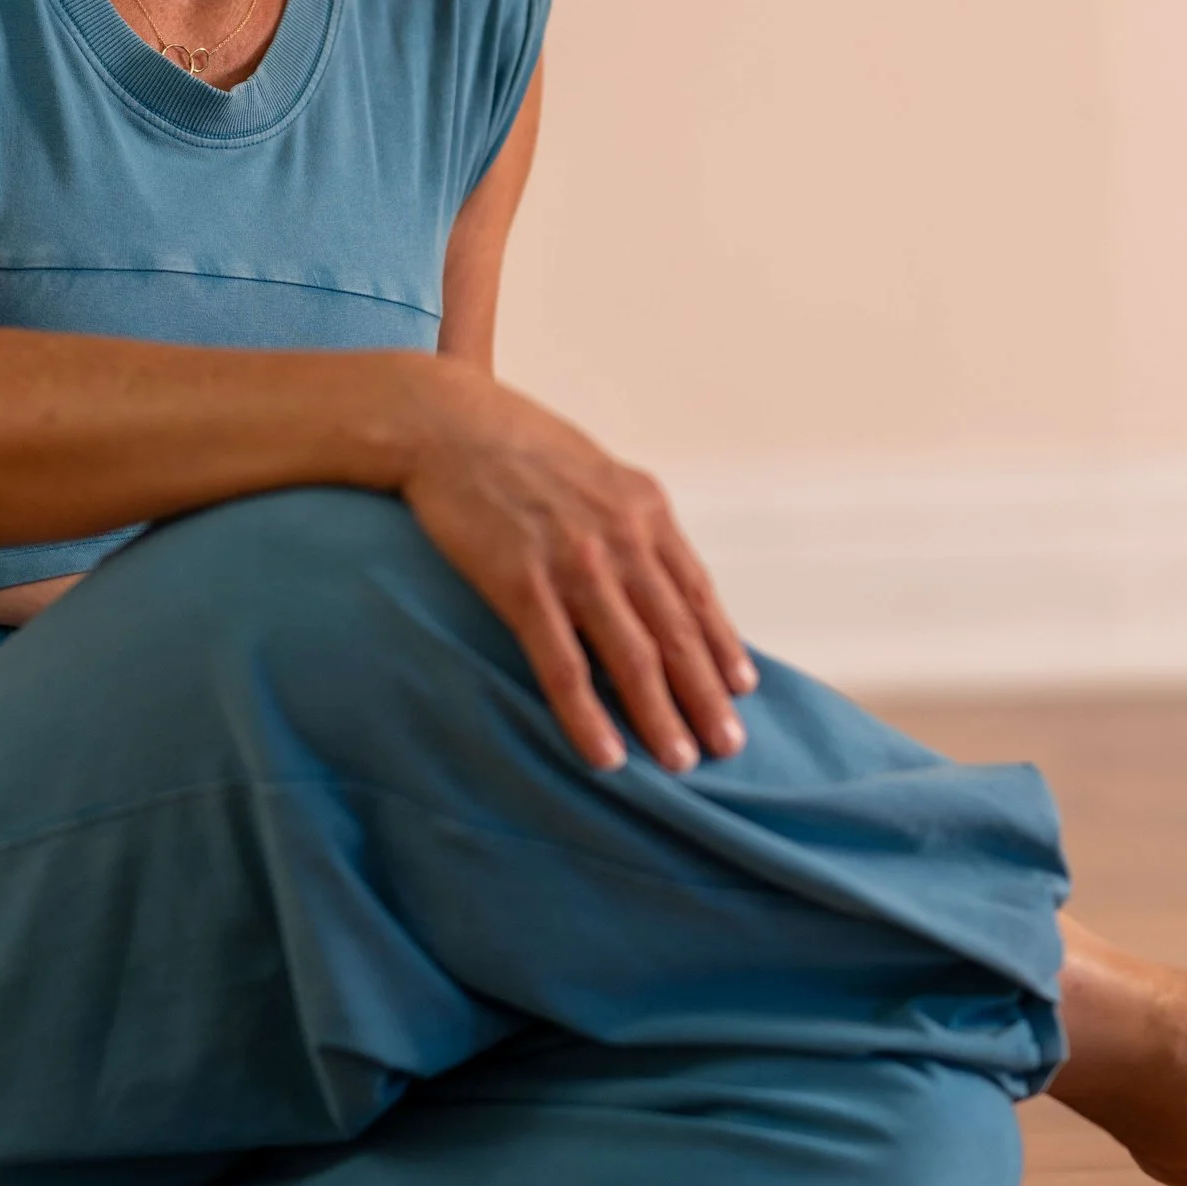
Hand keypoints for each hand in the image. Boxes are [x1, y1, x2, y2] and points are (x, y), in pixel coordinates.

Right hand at [396, 363, 757, 773]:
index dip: (722, 645)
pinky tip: (605, 754)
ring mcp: (574, 562)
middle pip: (676, 632)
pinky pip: (563, 664)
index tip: (742, 690)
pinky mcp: (520, 583)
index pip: (696, 592)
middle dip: (707, 696)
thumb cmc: (517, 447)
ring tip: (680, 762)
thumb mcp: (595, 472)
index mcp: (645, 508)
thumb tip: (656, 571)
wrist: (444, 423)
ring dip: (661, 716)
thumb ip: (630, 520)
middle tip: (728, 748)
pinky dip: (588, 715)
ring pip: (632, 656)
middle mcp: (621, 536)